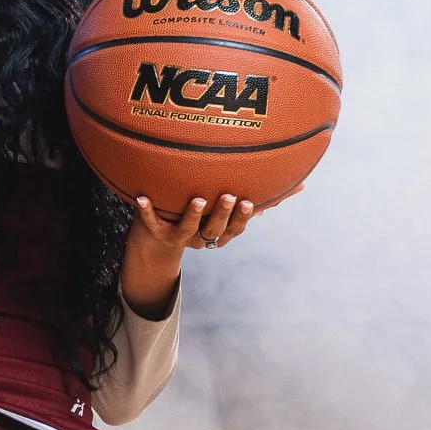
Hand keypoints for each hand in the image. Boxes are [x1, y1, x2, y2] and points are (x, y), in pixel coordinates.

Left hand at [120, 191, 261, 319]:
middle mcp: (199, 237)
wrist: (158, 238)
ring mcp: (177, 236)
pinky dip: (147, 211)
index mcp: (216, 233)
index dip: (241, 218)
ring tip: (198, 200)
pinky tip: (142, 198)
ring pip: (188, 229)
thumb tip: (288, 191)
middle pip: (214, 229)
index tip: (248, 202)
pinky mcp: (156, 231)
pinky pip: (151, 222)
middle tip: (228, 196)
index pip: (233, 229)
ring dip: (193, 215)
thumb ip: (246, 204)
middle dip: (222, 214)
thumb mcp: (219, 212)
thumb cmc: (197, 215)